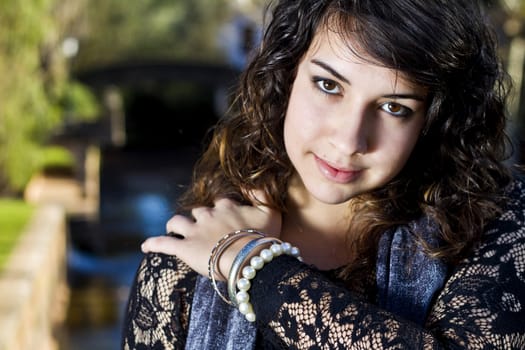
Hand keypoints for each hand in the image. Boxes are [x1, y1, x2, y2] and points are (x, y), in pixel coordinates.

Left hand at [140, 191, 281, 276]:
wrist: (249, 257)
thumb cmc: (263, 237)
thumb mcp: (271, 212)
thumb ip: (262, 194)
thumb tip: (251, 181)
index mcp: (226, 206)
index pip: (220, 202)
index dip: (222, 210)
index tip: (226, 219)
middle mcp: (208, 215)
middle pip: (198, 212)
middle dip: (199, 218)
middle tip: (203, 230)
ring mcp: (194, 231)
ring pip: (177, 222)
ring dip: (174, 226)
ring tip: (173, 230)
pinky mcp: (184, 248)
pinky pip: (163, 244)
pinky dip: (153, 244)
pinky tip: (145, 247)